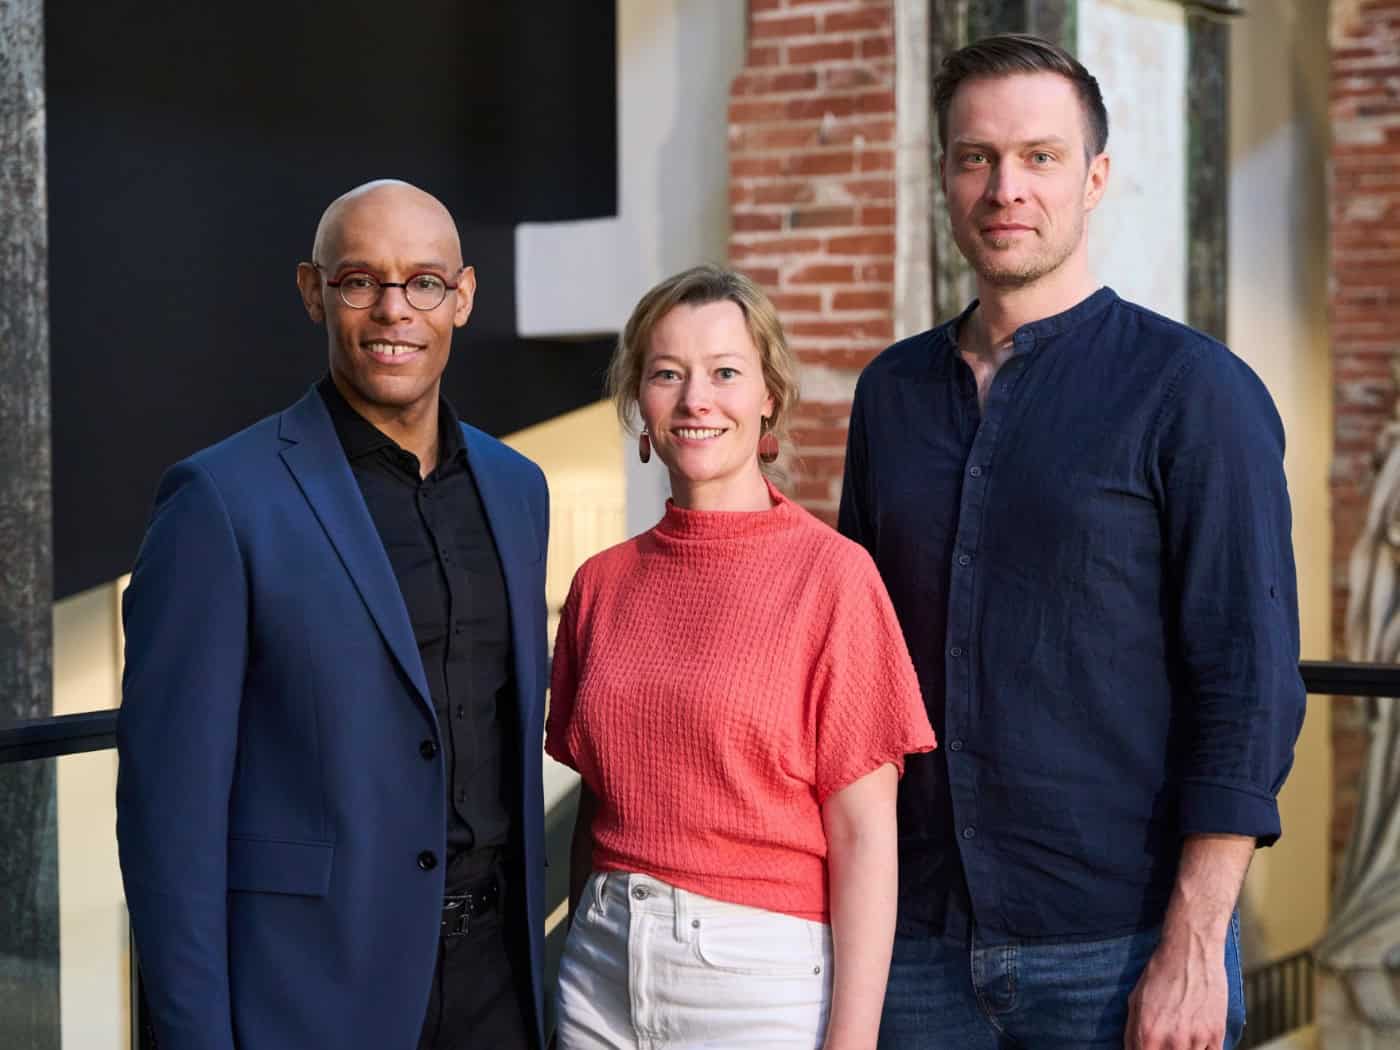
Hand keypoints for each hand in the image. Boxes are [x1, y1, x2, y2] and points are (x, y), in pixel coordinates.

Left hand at [1124, 928, 1227, 1049]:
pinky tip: (1195, 1041)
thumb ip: (1132, 1034)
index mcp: (1148, 1033)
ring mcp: (1197, 1040)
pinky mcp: (1217, 1035)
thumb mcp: (1135, 1001)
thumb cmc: (1160, 973)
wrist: (1190, 952)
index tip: (1148, 1047)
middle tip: (1163, 1041)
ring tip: (1179, 1036)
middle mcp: (1173, 1041)